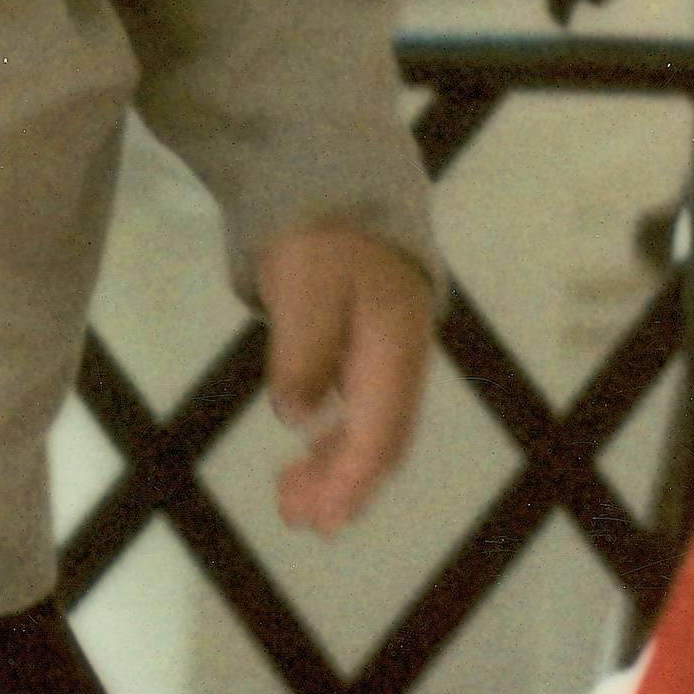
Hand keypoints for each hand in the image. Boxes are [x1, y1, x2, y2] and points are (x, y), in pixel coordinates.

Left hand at [256, 222, 432, 532]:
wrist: (336, 172)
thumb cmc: (320, 232)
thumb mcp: (304, 288)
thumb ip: (303, 353)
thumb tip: (296, 417)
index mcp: (393, 350)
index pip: (378, 436)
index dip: (349, 484)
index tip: (320, 520)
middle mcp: (399, 357)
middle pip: (380, 439)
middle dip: (343, 485)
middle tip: (299, 521)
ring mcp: (387, 346)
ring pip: (371, 423)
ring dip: (337, 463)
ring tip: (294, 495)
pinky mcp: (367, 335)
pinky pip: (360, 401)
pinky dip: (336, 430)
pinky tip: (311, 442)